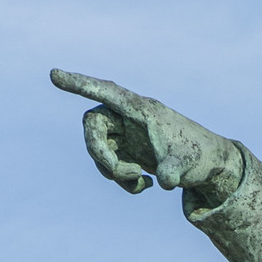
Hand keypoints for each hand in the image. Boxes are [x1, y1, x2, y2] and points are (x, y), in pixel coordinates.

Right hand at [50, 69, 242, 204]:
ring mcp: (124, 134)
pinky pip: (109, 165)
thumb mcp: (189, 164)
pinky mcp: (125, 150)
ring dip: (113, 172)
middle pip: (93, 126)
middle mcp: (127, 117)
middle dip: (101, 154)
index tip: (53, 75)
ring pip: (98, 149)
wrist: (207, 165)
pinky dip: (122, 180)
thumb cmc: (199, 156)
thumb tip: (167, 181)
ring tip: (141, 183)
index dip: (80, 84)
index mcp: (141, 109)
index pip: (106, 91)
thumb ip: (175, 170)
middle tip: (126, 174)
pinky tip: (147, 186)